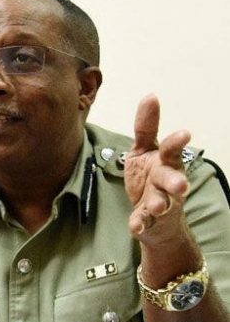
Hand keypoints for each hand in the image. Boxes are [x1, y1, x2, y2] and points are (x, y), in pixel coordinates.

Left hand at [124, 94, 190, 245]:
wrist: (154, 216)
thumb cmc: (149, 177)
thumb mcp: (144, 150)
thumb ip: (146, 127)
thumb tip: (150, 95)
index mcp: (164, 161)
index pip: (171, 150)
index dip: (176, 142)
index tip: (184, 134)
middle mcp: (166, 181)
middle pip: (171, 178)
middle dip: (175, 181)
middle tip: (180, 185)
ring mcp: (159, 202)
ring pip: (161, 201)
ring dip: (159, 203)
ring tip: (155, 206)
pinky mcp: (148, 220)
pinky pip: (144, 222)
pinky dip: (141, 224)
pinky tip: (136, 226)